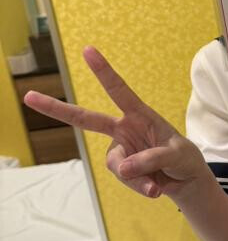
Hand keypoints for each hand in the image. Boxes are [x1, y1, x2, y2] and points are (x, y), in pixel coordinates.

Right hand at [23, 47, 207, 198]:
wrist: (185, 180)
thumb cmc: (183, 157)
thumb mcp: (175, 154)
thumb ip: (150, 159)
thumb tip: (123, 169)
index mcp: (139, 115)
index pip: (119, 91)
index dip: (103, 72)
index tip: (88, 50)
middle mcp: (124, 130)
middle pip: (86, 119)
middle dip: (57, 109)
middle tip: (29, 96)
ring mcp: (120, 151)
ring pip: (117, 165)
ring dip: (137, 177)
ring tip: (156, 185)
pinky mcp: (122, 170)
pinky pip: (125, 180)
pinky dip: (140, 187)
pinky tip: (155, 190)